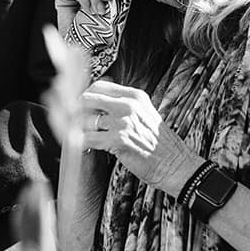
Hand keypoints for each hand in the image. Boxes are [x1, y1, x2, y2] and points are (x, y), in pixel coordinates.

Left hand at [80, 81, 200, 197]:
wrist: (174, 164)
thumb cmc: (159, 144)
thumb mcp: (145, 114)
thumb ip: (125, 105)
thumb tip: (99, 99)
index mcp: (135, 96)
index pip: (99, 86)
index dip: (86, 95)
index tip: (81, 106)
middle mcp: (128, 106)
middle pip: (87, 99)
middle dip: (76, 111)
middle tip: (74, 122)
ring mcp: (122, 123)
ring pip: (85, 121)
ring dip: (80, 131)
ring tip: (81, 137)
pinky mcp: (117, 141)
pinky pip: (87, 139)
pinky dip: (81, 144)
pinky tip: (84, 148)